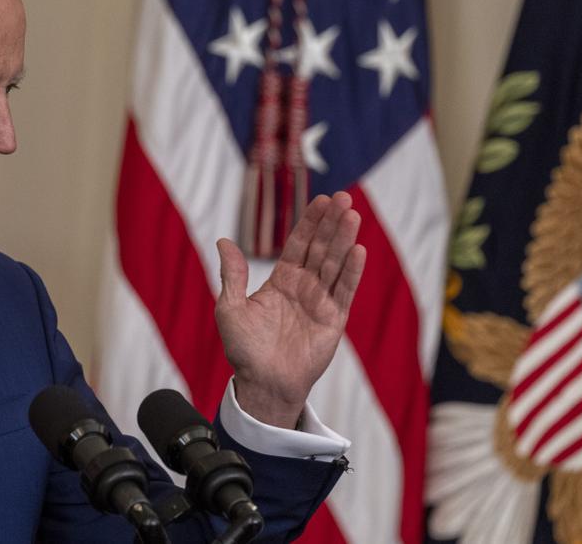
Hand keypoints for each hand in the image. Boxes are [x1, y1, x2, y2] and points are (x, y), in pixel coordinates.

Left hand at [215, 192, 364, 427]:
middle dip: (332, 223)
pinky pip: (345, 290)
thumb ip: (232, 275)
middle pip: (321, 248)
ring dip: (344, 239)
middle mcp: (304, 286)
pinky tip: (359, 250)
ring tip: (352, 214)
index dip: (309, 222)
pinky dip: (352, 271)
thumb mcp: (230, 308)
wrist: (263, 383)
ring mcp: (321, 301)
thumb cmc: (244, 349)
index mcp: (281, 281)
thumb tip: (223, 241)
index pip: (298, 244)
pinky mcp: (334, 319)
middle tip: (343, 197)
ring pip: (335, 264)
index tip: (320, 199)